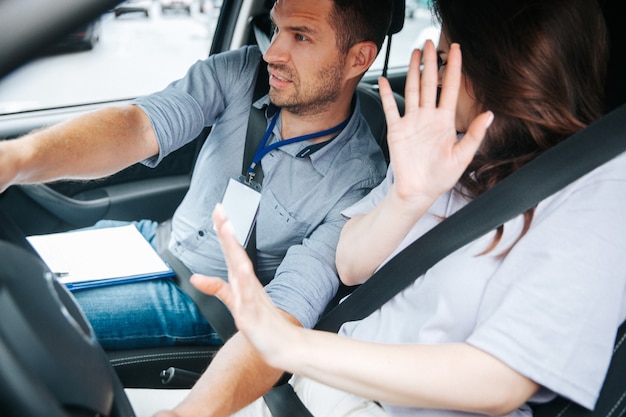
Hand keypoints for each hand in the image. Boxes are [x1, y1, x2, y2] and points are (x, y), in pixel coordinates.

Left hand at [190, 204, 300, 369]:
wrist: (283, 345)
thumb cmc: (262, 322)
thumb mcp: (233, 301)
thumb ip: (216, 287)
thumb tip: (195, 277)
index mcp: (242, 279)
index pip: (231, 250)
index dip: (223, 230)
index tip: (218, 210)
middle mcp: (247, 284)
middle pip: (235, 253)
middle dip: (226, 231)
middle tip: (220, 211)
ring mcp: (251, 296)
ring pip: (242, 269)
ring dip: (235, 249)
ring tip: (229, 230)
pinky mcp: (252, 313)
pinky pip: (249, 295)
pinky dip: (246, 281)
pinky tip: (243, 268)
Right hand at [379, 40, 492, 206]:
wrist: (418, 191)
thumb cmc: (441, 177)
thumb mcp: (463, 157)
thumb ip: (474, 134)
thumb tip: (490, 114)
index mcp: (445, 121)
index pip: (451, 88)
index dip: (454, 68)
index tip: (456, 50)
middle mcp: (428, 118)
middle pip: (430, 83)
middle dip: (430, 62)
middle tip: (429, 43)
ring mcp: (412, 122)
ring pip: (412, 90)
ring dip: (412, 71)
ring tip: (414, 53)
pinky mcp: (397, 130)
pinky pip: (391, 108)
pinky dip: (386, 94)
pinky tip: (384, 80)